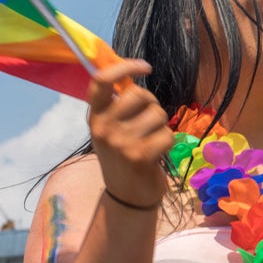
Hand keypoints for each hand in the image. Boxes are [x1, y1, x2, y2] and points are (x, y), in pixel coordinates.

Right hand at [87, 60, 174, 209]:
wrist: (127, 196)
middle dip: (152, 105)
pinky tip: (157, 154)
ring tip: (151, 141)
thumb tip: (133, 71)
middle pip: (139, 94)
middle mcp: (103, 128)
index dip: (124, 66)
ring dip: (161, 126)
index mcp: (95, 117)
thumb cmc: (124, 156)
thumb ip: (119, 105)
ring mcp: (120, 142)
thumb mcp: (112, 129)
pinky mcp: (139, 156)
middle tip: (148, 123)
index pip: (101, 80)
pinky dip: (168, 142)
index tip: (145, 66)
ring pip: (158, 114)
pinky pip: (167, 134)